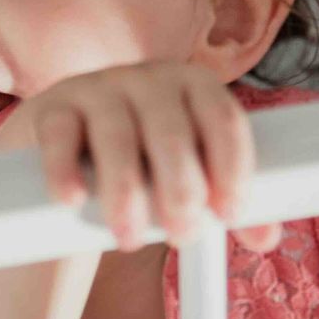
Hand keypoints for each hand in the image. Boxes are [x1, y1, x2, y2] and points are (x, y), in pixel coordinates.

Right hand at [0, 61, 281, 253]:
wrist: (70, 148)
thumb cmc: (144, 163)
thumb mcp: (185, 175)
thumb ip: (223, 203)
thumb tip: (265, 236)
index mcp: (194, 87)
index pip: (223, 118)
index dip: (232, 166)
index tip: (229, 213)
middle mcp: (149, 80)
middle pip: (171, 130)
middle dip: (180, 188)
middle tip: (181, 234)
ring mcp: (98, 88)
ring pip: (116, 135)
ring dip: (125, 192)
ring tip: (128, 238)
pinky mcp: (53, 108)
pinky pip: (59, 133)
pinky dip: (64, 169)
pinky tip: (72, 200)